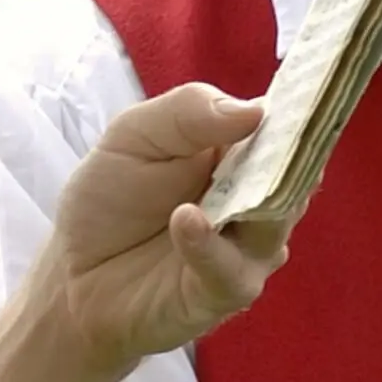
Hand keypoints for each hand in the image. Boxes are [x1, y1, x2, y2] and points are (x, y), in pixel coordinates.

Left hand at [35, 84, 282, 365]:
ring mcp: (247, 248)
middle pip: (296, 174)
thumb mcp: (134, 135)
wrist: (71, 274)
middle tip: (281, 135)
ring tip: (218, 183)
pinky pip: (232, 268)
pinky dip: (209, 244)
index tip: (310, 90)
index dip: (299, 111)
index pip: (287, 127)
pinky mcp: (226, 290)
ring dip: (253, 200)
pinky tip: (184, 220)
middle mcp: (257, 199)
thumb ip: (188, 112)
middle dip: (291, 154)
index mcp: (242, 154)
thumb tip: (257, 110)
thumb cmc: (108, 200)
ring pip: (277, 221)